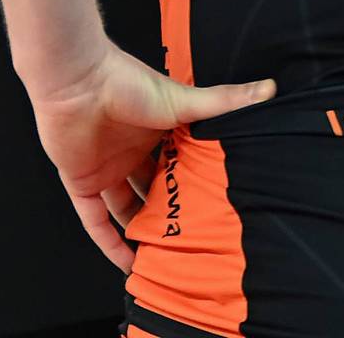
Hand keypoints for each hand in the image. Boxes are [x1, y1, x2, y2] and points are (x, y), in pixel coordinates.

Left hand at [28, 41, 273, 272]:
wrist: (75, 79)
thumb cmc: (124, 82)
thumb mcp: (182, 100)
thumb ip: (224, 101)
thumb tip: (269, 89)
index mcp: (155, 133)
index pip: (178, 167)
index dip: (194, 188)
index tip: (216, 212)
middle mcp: (130, 152)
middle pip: (153, 192)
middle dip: (171, 215)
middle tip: (194, 243)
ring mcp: (105, 168)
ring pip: (126, 210)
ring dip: (142, 234)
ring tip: (166, 260)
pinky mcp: (81, 181)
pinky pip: (95, 221)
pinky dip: (109, 243)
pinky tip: (127, 264)